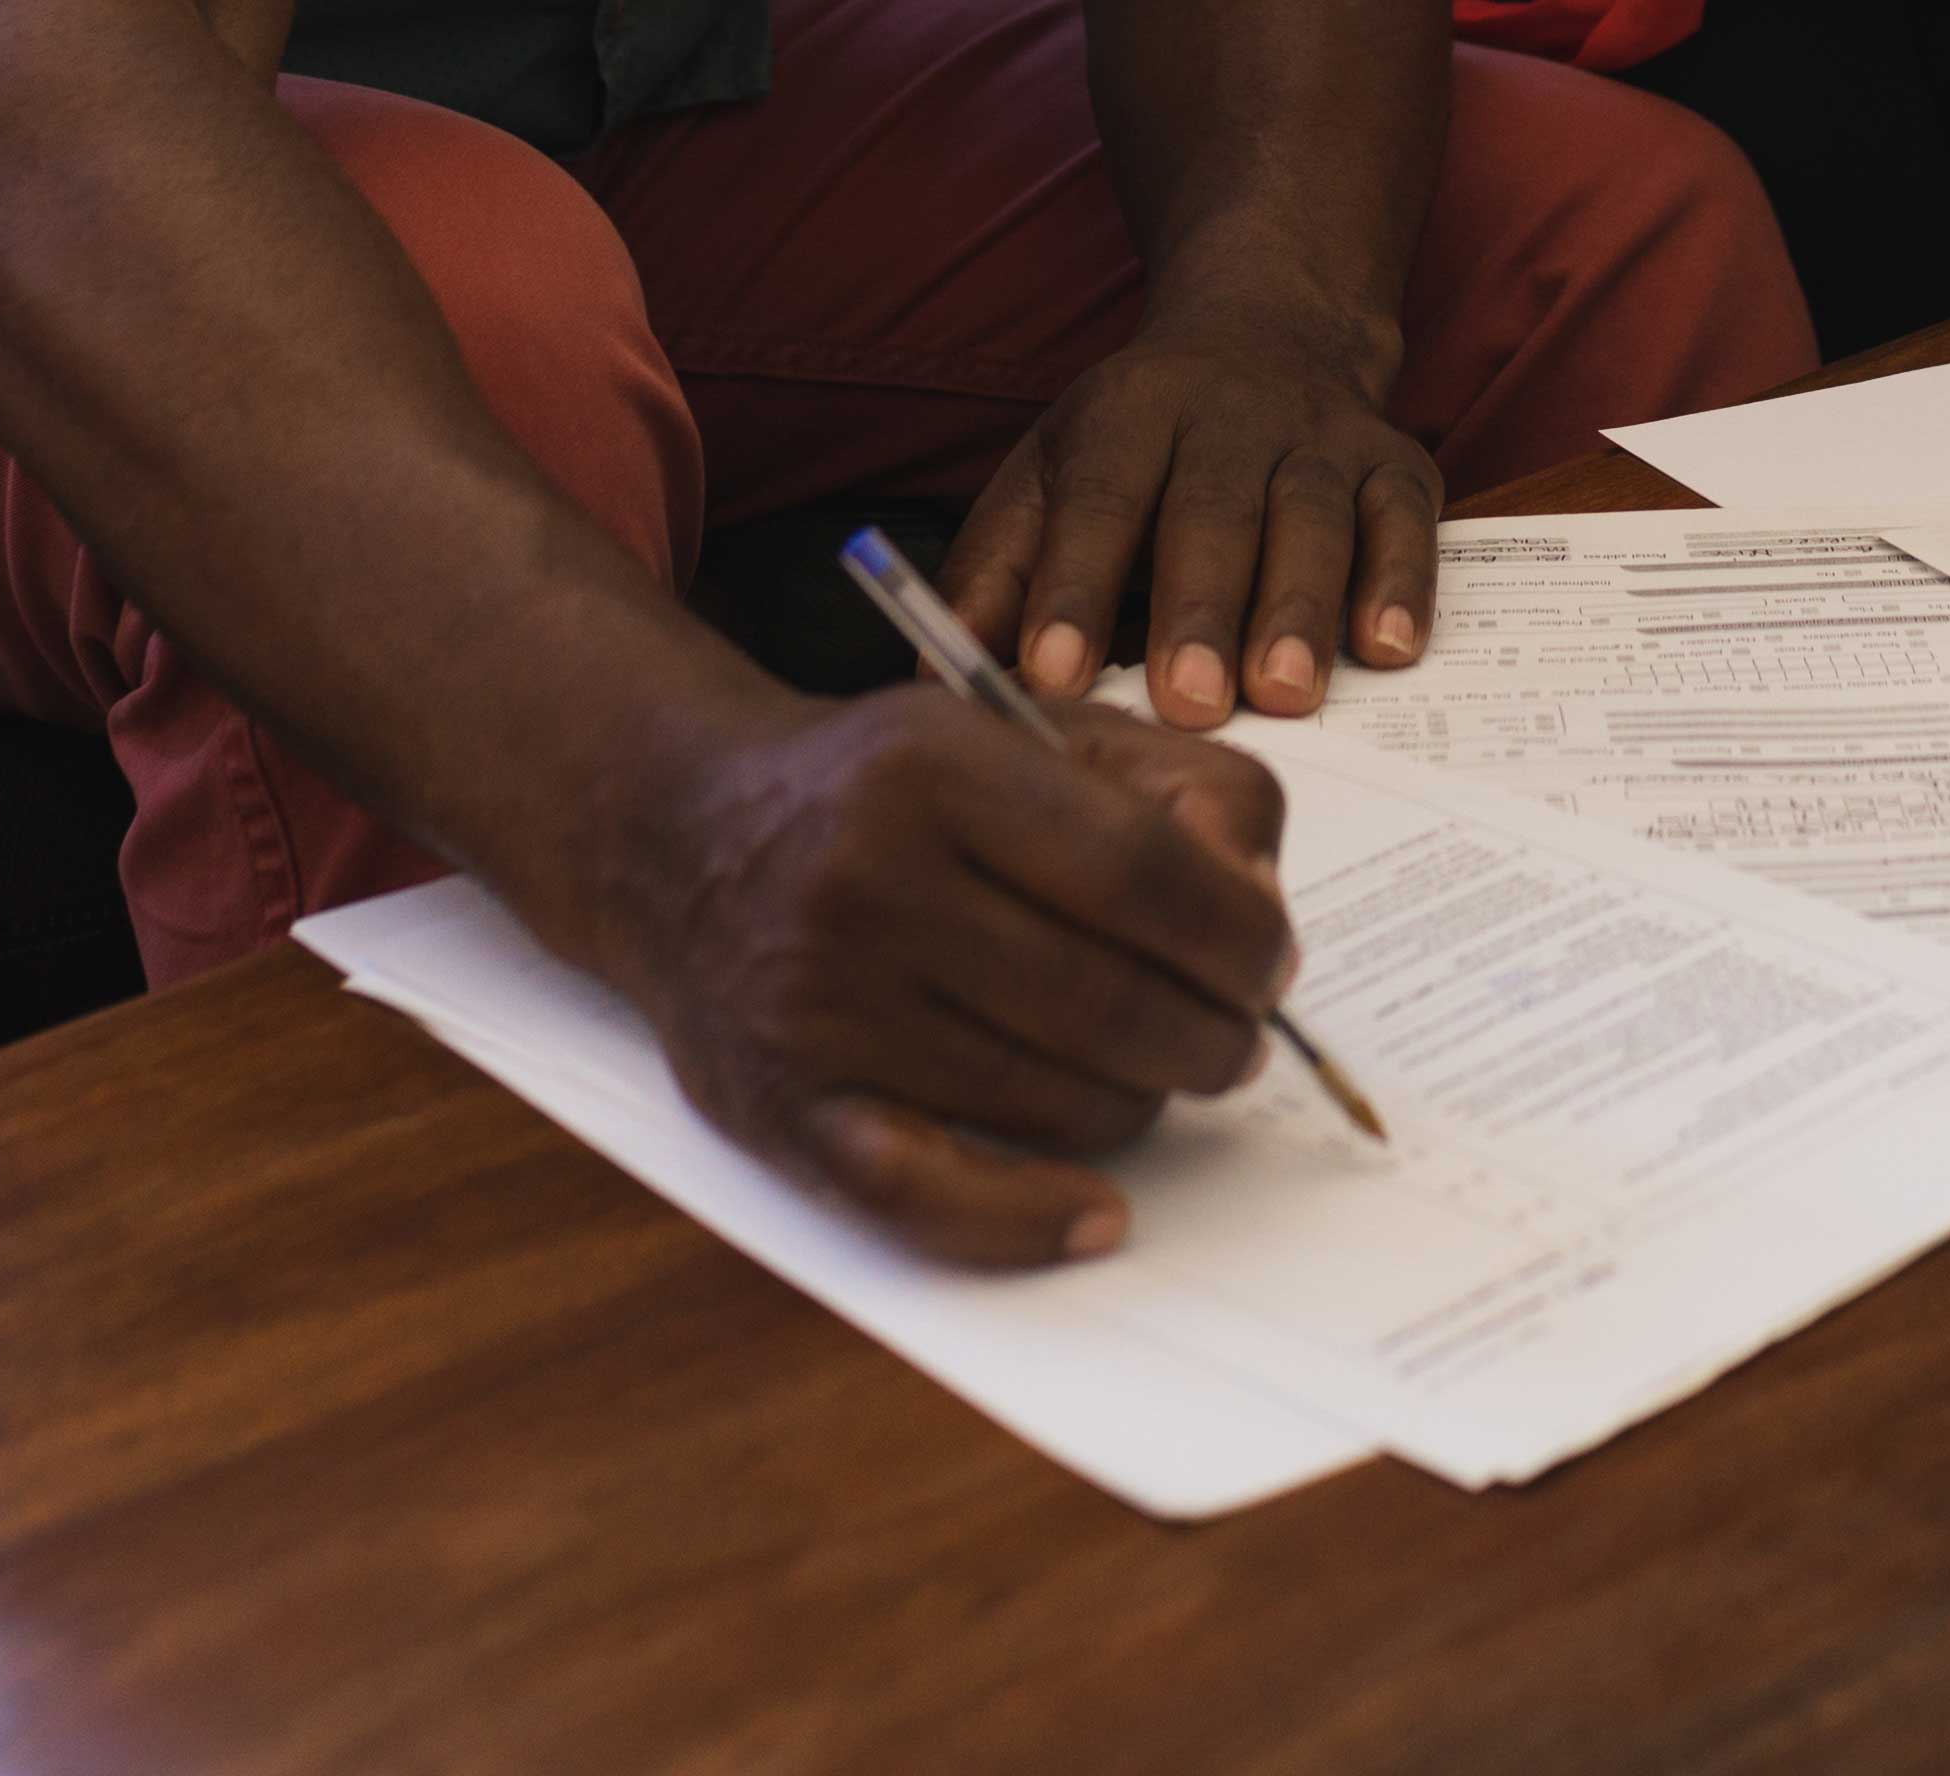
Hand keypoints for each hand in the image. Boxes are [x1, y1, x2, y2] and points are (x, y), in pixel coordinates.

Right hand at [603, 684, 1297, 1265]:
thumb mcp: (1031, 728)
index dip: (1240, 935)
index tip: (1269, 962)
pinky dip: (1030, 1220)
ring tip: (1144, 1065)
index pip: (1145, 875)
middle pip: (1111, 1001)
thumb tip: (1256, 917)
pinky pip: (931, 1197)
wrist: (679, 832)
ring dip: (1138, 1101)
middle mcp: (865, 881)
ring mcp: (817, 1003)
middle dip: (1212, 1035)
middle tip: (1232, 1035)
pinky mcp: (782, 1105)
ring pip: (1053, 1101)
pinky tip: (1098, 1214)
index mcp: (936, 766)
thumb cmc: (891, 786)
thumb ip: (1179, 792)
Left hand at [941, 261, 1442, 723]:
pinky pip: (1407, 522)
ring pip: (1313, 519)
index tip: (1050, 674)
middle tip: (1187, 703)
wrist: (1271, 333)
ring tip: (1282, 694)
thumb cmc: (1139, 446)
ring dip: (1299, 608)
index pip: (1097, 498)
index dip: (1073, 586)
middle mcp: (1230, 415)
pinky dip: (1404, 583)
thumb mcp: (1050, 475)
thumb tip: (934, 668)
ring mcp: (1320, 439)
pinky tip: (1389, 648)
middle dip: (1199, 608)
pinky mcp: (1397, 464)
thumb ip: (998, 570)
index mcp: (1128, 413)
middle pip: (1214, 511)